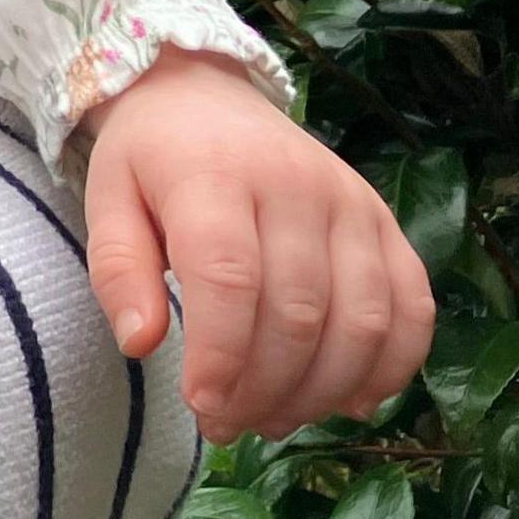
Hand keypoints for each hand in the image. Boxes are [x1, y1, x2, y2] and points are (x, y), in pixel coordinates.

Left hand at [78, 47, 435, 442]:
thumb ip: (118, 271)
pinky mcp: (384, 220)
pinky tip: (348, 402)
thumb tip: (139, 344)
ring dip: (322, 390)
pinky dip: (392, 365)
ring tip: (274, 419)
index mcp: (213, 174)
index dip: (222, 355)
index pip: (230, 277)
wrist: (204, 93)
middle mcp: (295, 185)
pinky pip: (413, 304)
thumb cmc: (149, 158)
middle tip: (226, 426)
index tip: (201, 407)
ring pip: (361, 319)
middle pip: (298, 311)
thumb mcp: (105, 199)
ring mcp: (351, 202)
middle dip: (265, 388)